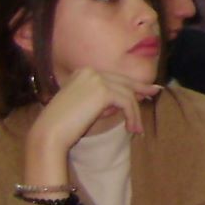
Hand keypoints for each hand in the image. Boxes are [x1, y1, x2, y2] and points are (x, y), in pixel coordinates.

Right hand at [22, 69, 160, 187]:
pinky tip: (133, 128)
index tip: (143, 90)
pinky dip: (133, 116)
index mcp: (82, 72)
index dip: (129, 84)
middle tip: (155, 92)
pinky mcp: (103, 91)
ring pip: (126, 94)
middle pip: (122, 81)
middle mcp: (89, 71)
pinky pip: (126, 103)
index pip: (112, 77)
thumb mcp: (86, 106)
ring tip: (137, 129)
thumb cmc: (64, 125)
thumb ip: (104, 100)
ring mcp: (96, 79)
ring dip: (135, 112)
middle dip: (140, 88)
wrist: (49, 133)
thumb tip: (125, 100)